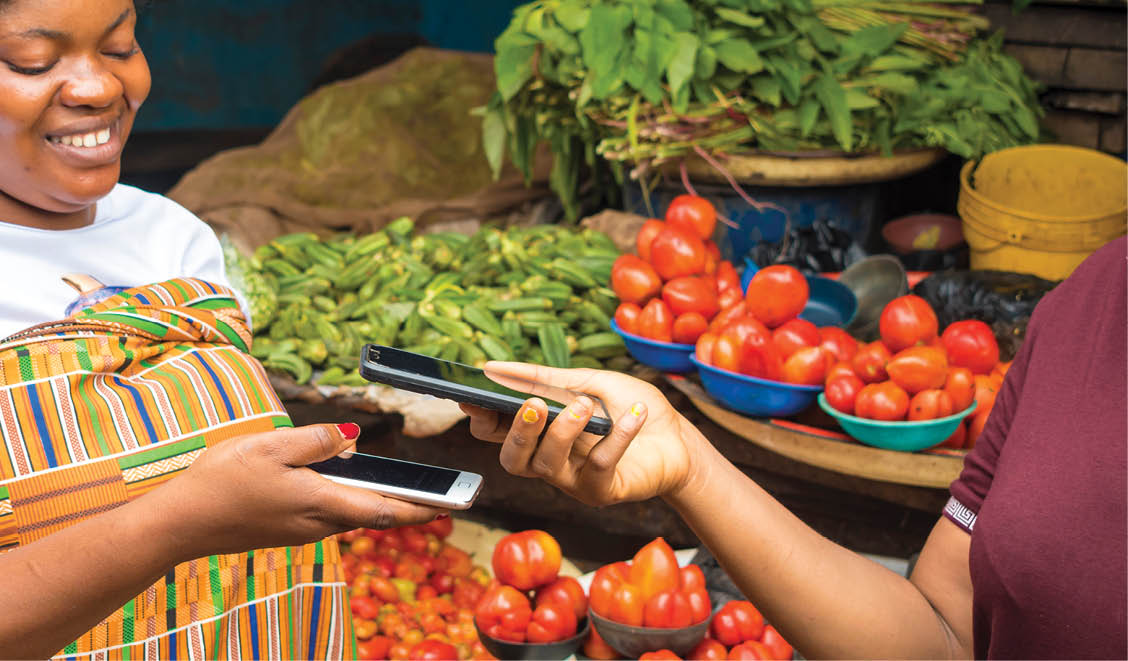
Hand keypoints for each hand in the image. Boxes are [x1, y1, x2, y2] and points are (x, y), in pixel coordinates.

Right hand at [157, 423, 442, 560]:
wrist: (180, 523)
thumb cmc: (221, 482)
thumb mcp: (271, 446)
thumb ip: (316, 441)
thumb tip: (353, 439)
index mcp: (320, 503)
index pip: (383, 510)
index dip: (420, 508)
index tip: (450, 507)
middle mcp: (317, 524)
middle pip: (371, 512)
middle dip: (405, 503)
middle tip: (439, 495)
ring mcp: (301, 530)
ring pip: (349, 511)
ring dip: (373, 497)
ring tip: (394, 480)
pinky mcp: (287, 529)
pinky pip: (327, 511)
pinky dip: (344, 497)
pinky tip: (338, 478)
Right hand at [461, 362, 705, 506]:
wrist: (679, 438)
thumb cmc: (631, 407)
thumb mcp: (589, 381)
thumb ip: (545, 377)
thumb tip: (493, 368)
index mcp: (540, 433)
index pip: (494, 434)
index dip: (481, 418)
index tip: (473, 396)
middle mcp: (549, 461)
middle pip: (512, 459)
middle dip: (518, 432)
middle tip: (534, 405)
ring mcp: (573, 480)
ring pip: (547, 465)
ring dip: (563, 432)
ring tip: (584, 405)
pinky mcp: (602, 492)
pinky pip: (599, 465)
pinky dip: (617, 437)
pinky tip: (635, 413)